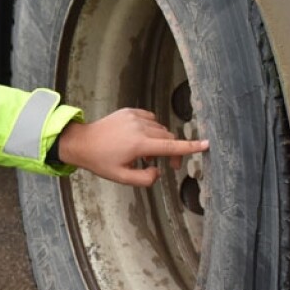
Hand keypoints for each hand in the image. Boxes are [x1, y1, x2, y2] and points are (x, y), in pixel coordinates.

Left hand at [56, 108, 208, 186]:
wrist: (82, 142)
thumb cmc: (100, 161)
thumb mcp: (122, 178)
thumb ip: (145, 179)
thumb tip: (158, 171)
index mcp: (139, 145)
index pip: (171, 147)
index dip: (190, 147)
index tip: (206, 144)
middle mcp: (139, 128)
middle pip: (168, 138)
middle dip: (172, 152)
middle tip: (168, 167)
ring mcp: (135, 117)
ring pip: (160, 129)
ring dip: (159, 142)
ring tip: (145, 154)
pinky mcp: (130, 111)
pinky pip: (150, 119)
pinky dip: (151, 130)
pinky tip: (140, 140)